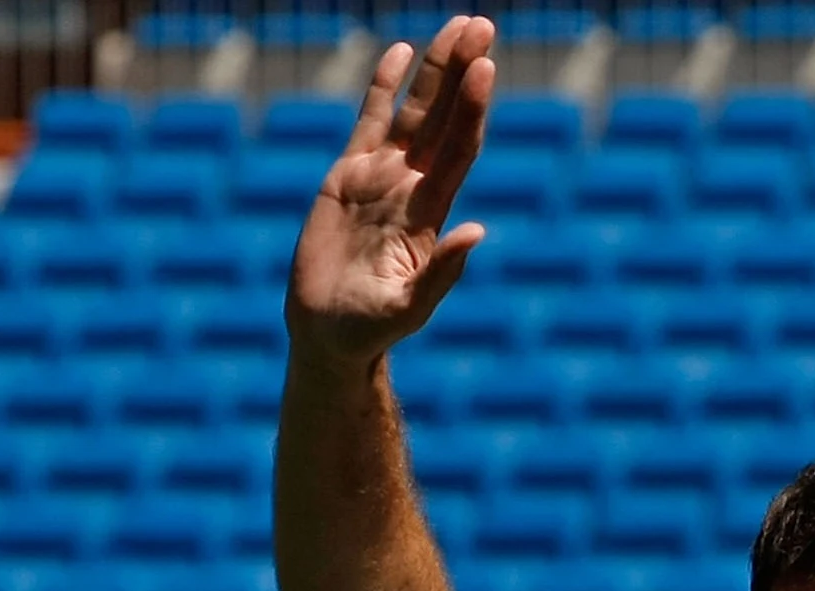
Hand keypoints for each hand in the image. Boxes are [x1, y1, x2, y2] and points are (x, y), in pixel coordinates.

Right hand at [286, 13, 494, 369]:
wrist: (328, 335)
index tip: (486, 67)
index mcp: (430, 213)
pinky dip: (384, 87)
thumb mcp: (408, 307)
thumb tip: (477, 232)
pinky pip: (369, 121)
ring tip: (459, 26)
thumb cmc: (370, 330)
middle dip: (462, 72)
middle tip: (482, 24)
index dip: (473, 108)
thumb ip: (442, 273)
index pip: (460, 148)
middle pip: (444, 118)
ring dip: (436, 70)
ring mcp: (381, 178)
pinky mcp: (346, 177)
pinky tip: (401, 52)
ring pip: (413, 111)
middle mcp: (412, 186)